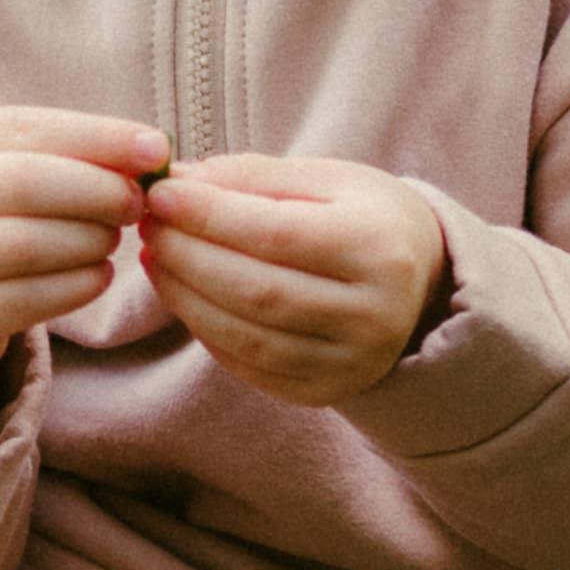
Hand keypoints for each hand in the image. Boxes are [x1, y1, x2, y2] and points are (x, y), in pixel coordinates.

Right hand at [0, 102, 168, 454]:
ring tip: (113, 239)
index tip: (156, 149)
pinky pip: (22, 302)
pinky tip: (98, 276)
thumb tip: (150, 151)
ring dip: (88, 240)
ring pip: (24, 246)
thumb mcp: (1, 174)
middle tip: (138, 203)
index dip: (97, 137)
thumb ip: (64, 155)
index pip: (24, 128)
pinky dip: (74, 287)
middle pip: (22, 184)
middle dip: (95, 190)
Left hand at [143, 152, 447, 406]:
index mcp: (378, 248)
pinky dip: (205, 330)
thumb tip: (179, 181)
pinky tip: (184, 295)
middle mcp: (374, 314)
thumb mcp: (326, 179)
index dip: (208, 215)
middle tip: (147, 225)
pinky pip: (249, 365)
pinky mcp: (326, 392)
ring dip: (185, 295)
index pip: (275, 233)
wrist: (422, 285)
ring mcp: (352, 363)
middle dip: (187, 255)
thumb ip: (255, 177)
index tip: (160, 193)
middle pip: (255, 289)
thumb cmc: (365, 218)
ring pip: (246, 335)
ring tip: (155, 257)